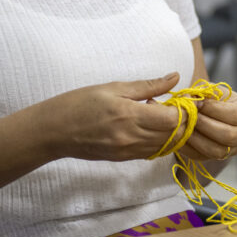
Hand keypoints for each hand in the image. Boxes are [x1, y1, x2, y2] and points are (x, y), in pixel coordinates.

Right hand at [44, 73, 187, 161]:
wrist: (54, 131)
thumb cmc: (80, 103)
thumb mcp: (114, 87)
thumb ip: (148, 85)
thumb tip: (175, 77)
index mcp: (130, 116)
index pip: (173, 120)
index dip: (183, 109)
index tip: (181, 98)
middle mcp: (131, 138)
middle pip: (173, 135)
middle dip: (180, 121)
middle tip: (171, 105)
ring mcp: (128, 151)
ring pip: (165, 146)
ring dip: (169, 131)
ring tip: (156, 114)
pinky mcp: (123, 159)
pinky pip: (151, 152)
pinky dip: (157, 140)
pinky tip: (146, 126)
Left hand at [176, 90, 236, 161]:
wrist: (209, 113)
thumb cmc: (211, 98)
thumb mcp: (211, 90)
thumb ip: (203, 93)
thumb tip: (189, 98)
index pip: (235, 114)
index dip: (213, 109)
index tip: (196, 102)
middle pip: (228, 135)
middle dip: (205, 125)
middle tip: (189, 116)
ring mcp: (235, 148)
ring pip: (217, 151)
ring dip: (197, 138)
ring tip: (184, 126)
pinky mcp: (220, 158)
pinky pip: (204, 157)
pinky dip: (190, 147)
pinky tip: (181, 136)